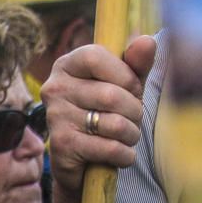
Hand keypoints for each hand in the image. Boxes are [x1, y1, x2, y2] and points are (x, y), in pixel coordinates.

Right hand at [42, 34, 156, 196]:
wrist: (84, 161)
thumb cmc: (107, 112)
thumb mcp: (125, 84)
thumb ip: (137, 63)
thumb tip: (147, 41)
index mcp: (67, 64)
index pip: (95, 57)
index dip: (125, 75)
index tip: (133, 89)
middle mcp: (54, 88)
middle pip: (110, 95)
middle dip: (134, 110)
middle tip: (134, 118)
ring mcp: (55, 118)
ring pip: (114, 124)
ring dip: (132, 133)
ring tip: (128, 135)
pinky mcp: (62, 147)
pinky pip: (109, 148)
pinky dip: (125, 154)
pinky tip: (122, 153)